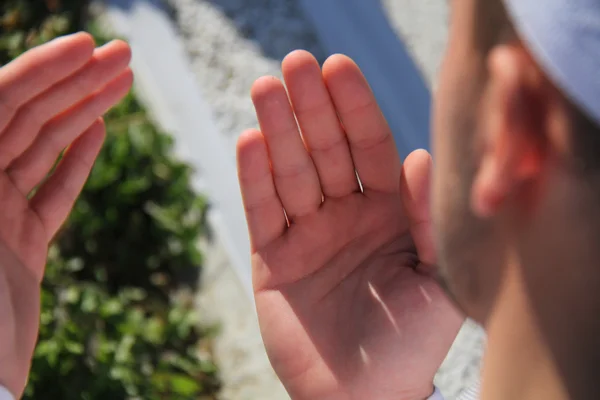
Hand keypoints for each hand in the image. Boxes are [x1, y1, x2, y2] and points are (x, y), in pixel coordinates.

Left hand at [0, 32, 131, 396]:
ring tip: (121, 82)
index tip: (88, 47)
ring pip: (44, 150)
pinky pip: (51, 192)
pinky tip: (98, 130)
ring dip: (84, 112)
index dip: (43, 70)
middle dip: (75, 82)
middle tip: (122, 55)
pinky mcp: (21, 245)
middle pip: (26, 118)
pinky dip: (76, 160)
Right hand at [237, 51, 463, 399]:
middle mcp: (346, 214)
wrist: (362, 398)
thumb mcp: (438, 280)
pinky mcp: (273, 258)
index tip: (339, 67)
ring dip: (277, 129)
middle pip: (326, 149)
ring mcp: (307, 233)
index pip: (371, 147)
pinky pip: (262, 210)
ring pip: (289, 171)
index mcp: (390, 212)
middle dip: (311, 106)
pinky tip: (250, 141)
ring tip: (265, 87)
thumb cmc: (410, 346)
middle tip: (295, 63)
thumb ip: (430, 220)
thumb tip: (422, 157)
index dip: (356, 107)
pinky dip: (254, 177)